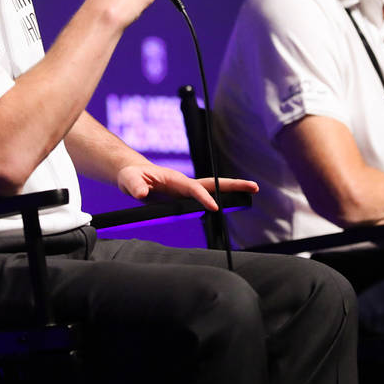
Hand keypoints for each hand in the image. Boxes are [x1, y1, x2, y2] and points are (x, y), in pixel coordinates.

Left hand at [116, 163, 258, 210]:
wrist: (132, 175)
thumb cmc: (130, 176)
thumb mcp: (129, 180)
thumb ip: (135, 186)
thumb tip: (141, 194)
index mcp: (175, 179)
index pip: (194, 188)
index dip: (205, 198)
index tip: (215, 208)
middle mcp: (184, 183)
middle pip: (214, 183)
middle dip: (234, 185)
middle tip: (254, 187)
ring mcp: (186, 191)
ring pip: (213, 191)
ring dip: (232, 192)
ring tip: (251, 194)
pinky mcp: (184, 199)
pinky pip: (205, 199)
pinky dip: (221, 200)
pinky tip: (230, 207)